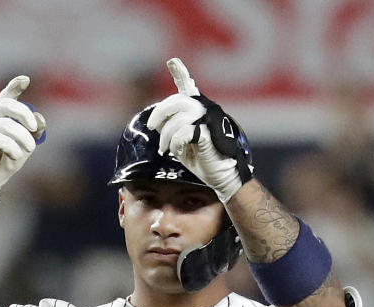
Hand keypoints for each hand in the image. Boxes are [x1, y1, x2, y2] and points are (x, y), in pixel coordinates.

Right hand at [0, 76, 45, 212]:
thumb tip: (41, 118)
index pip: (6, 96)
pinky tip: (16, 155)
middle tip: (35, 129)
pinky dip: (11, 147)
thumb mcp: (25, 146)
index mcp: (0, 116)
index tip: (26, 79)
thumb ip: (34, 133)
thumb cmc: (5, 160)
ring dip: (22, 137)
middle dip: (23, 114)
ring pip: (5, 124)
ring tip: (30, 149)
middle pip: (6, 105)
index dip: (15, 86)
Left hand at [147, 58, 252, 204]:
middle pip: (176, 101)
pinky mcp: (208, 133)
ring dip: (166, 135)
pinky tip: (177, 150)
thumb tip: (156, 121)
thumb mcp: (182, 143)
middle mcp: (204, 111)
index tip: (172, 61)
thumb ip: (171, 128)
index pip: (188, 88)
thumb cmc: (203, 160)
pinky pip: (184, 131)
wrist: (222, 177)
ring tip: (164, 149)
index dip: (180, 73)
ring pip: (178, 118)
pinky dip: (176, 141)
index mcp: (198, 112)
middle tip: (151, 127)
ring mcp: (207, 120)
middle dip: (159, 113)